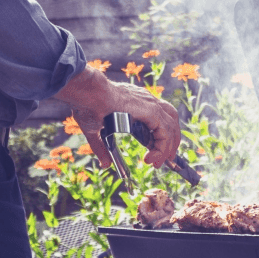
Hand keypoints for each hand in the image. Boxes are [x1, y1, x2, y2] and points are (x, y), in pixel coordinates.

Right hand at [54, 67, 181, 168]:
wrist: (86, 92)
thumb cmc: (86, 105)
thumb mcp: (96, 131)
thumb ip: (102, 148)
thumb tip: (105, 164)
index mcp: (137, 103)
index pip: (159, 118)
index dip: (160, 137)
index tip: (153, 154)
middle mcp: (147, 101)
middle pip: (170, 120)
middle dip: (171, 142)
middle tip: (167, 159)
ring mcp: (151, 104)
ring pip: (171, 127)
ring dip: (169, 147)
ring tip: (161, 162)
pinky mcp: (151, 110)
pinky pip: (165, 133)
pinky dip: (162, 148)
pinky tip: (151, 159)